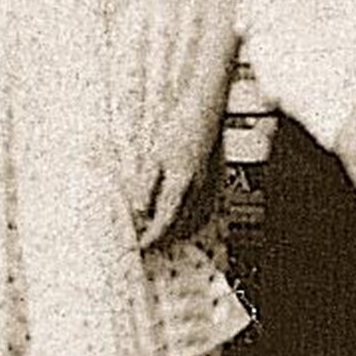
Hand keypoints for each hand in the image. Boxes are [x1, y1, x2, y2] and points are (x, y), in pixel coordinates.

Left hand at [137, 89, 225, 249]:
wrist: (205, 109)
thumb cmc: (178, 128)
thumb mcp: (154, 156)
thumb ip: (146, 186)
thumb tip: (139, 211)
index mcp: (181, 181)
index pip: (166, 219)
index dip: (153, 236)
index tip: (142, 246)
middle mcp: (199, 187)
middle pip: (183, 224)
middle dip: (166, 238)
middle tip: (150, 244)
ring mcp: (210, 183)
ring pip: (197, 219)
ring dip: (181, 231)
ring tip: (165, 235)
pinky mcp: (216, 178)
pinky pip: (208, 208)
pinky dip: (196, 219)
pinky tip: (186, 219)